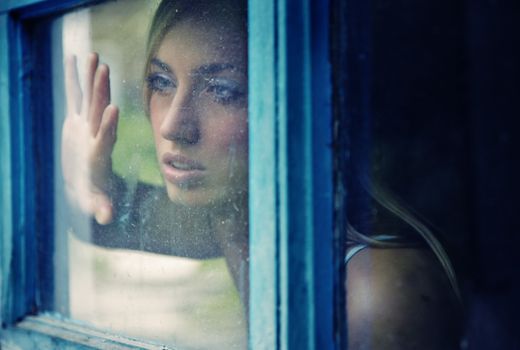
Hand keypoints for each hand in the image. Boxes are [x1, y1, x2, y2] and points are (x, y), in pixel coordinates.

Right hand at [61, 53, 118, 224]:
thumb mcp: (95, 205)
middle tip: (104, 68)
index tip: (114, 109)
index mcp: (99, 156)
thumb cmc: (92, 197)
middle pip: (98, 112)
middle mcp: (95, 136)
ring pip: (88, 99)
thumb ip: (101, 208)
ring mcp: (86, 126)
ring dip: (90, 78)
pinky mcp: (76, 122)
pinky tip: (72, 59)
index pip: (105, 138)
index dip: (109, 125)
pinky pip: (74, 96)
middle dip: (101, 91)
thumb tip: (107, 218)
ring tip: (93, 55)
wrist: (88, 185)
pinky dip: (73, 79)